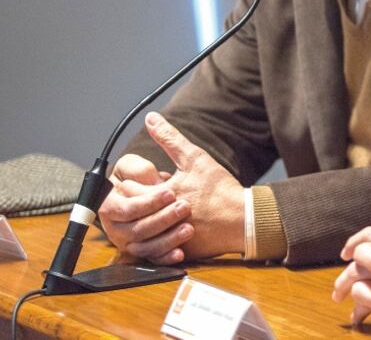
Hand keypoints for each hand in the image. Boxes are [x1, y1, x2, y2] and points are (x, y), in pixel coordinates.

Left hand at [99, 112, 244, 263]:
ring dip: (141, 221)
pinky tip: (161, 229)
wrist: (243, 219)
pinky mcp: (175, 252)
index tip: (143, 178)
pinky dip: (154, 239)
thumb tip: (151, 118)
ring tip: (152, 211)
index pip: (127, 189)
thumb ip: (170, 138)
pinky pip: (153, 250)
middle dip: (134, 201)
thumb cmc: (220, 189)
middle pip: (129, 211)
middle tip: (144, 193)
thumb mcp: (195, 159)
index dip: (132, 181)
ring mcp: (165, 239)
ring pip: (138, 233)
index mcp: (159, 197)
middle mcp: (158, 221)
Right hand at [99, 151, 189, 263]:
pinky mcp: (143, 252)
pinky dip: (167, 258)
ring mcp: (129, 242)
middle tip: (184, 207)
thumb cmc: (139, 175)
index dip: (148, 203)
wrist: (150, 191)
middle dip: (162, 219)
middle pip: (136, 230)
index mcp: (109, 206)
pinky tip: (180, 253)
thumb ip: (138, 169)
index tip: (171, 193)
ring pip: (145, 248)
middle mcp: (116, 227)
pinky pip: (153, 260)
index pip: (125, 209)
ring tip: (188, 228)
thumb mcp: (132, 166)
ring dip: (168, 239)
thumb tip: (150, 178)